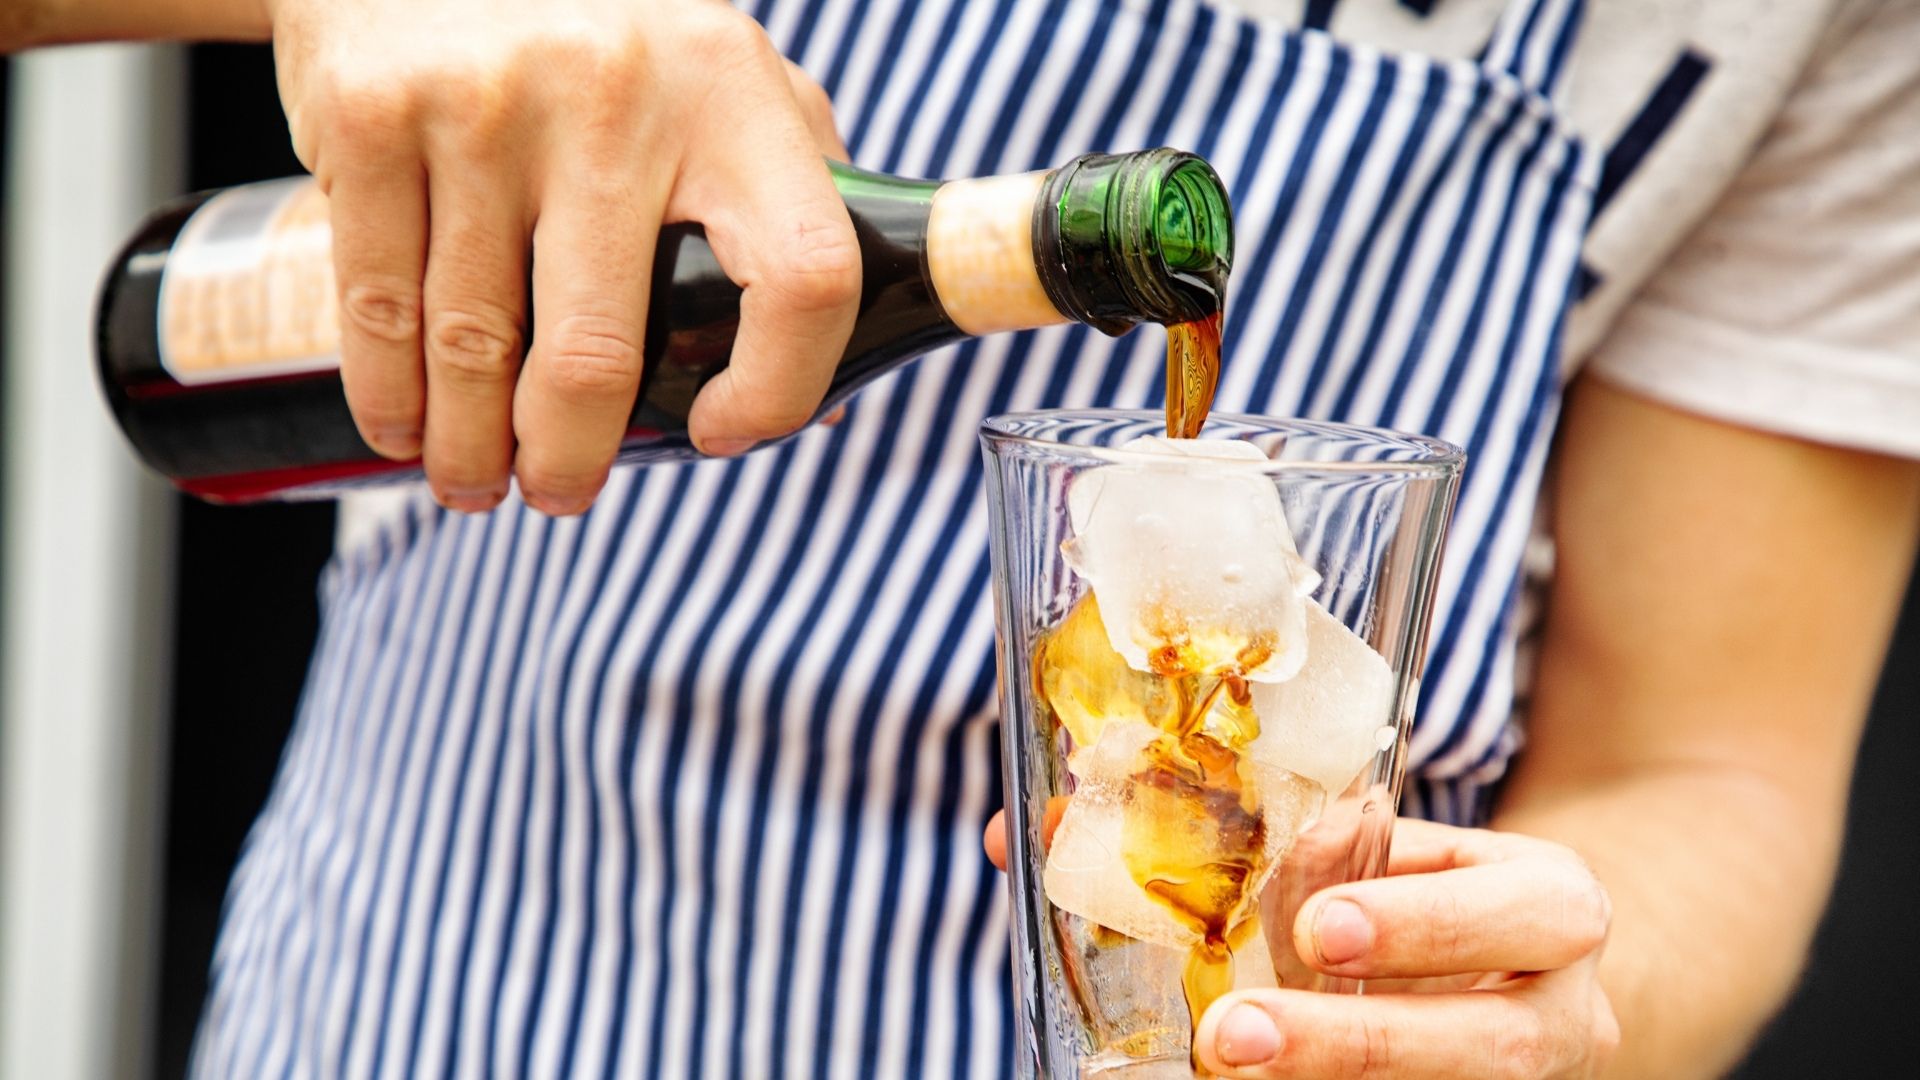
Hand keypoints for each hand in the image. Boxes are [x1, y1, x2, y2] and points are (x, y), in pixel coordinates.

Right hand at [268, 0, 858, 513]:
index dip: (781, 386)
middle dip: (572, 459)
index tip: (721, 432)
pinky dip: (389, 393)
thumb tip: (825, 387)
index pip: (805, 274)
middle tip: (558, 492)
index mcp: (732, 94)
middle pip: (601, 352)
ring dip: (469, 449)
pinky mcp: (373, 112)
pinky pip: (379, 300)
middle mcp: (616, 93)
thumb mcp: (722, 76)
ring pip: (476, 347)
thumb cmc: (605, 34)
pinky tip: (403, 425)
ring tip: (472, 481)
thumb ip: (790, 198)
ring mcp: (485, 102)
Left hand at [983, 815, 1619, 1077]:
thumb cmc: (1423, 891)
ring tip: (1227, 1071)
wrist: (1531, 971)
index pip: (1528, 909)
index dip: (1429, 922)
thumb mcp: (1378, 851)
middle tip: (1235, 1034)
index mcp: (1551, 903)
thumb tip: (1029, 829)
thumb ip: (1256, 834)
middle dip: (1362, 1040)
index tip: (1318, 927)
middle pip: (1496, 1043)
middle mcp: (1565, 1008)